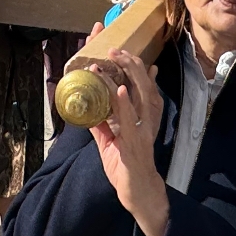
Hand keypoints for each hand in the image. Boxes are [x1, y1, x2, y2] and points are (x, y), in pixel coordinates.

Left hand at [88, 49, 168, 235]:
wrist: (138, 193)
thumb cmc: (126, 165)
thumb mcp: (111, 139)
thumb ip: (103, 120)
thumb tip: (89, 105)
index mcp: (142, 115)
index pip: (138, 82)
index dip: (130, 62)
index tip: (116, 42)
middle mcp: (146, 119)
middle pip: (143, 83)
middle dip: (130, 62)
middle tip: (114, 46)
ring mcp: (143, 130)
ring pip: (140, 97)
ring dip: (127, 75)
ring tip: (115, 57)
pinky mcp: (135, 144)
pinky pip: (131, 121)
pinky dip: (125, 104)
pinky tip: (121, 89)